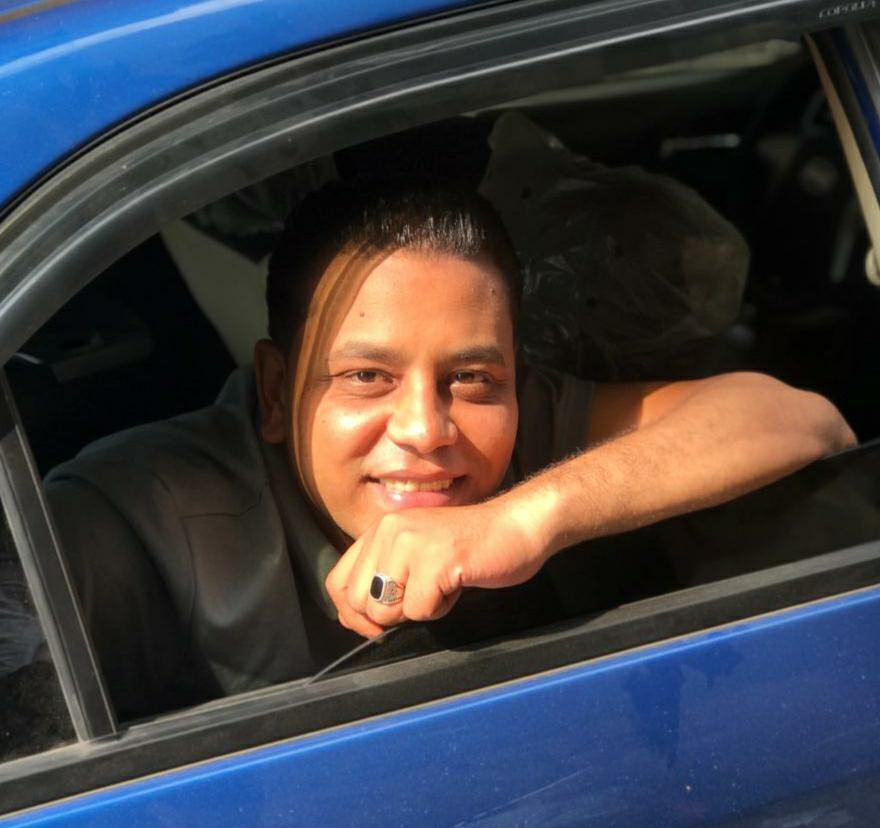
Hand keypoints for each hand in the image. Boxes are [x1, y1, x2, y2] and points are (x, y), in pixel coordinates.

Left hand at [325, 495, 550, 637]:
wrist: (518, 526)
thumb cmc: (471, 547)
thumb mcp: (417, 553)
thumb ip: (385, 575)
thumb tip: (355, 619)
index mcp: (381, 529)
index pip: (338, 583)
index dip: (354, 614)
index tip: (378, 623)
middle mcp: (390, 531)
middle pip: (360, 602)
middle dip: (390, 616)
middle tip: (423, 598)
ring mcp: (412, 543)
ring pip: (386, 610)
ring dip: (418, 611)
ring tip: (442, 585)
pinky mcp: (436, 560)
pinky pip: (421, 611)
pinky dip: (442, 608)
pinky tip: (458, 583)